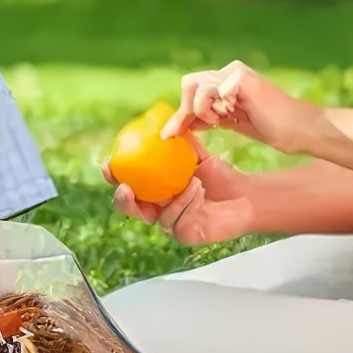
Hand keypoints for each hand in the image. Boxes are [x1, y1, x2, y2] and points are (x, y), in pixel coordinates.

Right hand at [103, 150, 255, 246]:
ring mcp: (170, 223)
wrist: (244, 195)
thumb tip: (162, 118)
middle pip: (130, 209)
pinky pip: (176, 222)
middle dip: (123, 200)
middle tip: (126, 189)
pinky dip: (187, 205)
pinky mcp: (185, 234)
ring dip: (174, 198)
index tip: (109, 164)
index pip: (126, 183)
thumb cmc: (219, 176)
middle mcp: (157, 207)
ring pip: (157, 216)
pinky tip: (200, 192)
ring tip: (194, 182)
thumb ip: (179, 139)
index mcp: (154, 188)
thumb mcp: (195, 154)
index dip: (113, 176)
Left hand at [167, 59, 323, 156]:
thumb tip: (182, 124)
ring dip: (201, 109)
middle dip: (185, 110)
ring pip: (195, 86)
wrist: (298, 130)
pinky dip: (212, 107)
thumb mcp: (232, 123)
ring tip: (221, 120)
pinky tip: (229, 114)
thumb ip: (209, 118)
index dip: (180, 112)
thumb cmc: (272, 128)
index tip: (170, 134)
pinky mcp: (240, 77)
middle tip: (191, 129)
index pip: (192, 90)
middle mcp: (229, 72)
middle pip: (188, 83)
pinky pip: (210, 90)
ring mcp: (234, 72)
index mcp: (226, 81)